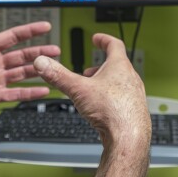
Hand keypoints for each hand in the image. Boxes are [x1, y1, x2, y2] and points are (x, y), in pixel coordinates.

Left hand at [0, 21, 59, 126]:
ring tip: (53, 68)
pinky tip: (43, 90)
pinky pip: (16, 94)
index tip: (44, 26)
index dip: (28, 32)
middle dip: (38, 52)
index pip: (11, 38)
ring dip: (36, 71)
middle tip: (55, 50)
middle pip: (21, 56)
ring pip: (21, 73)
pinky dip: (30, 93)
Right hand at [34, 33, 149, 176]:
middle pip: (117, 65)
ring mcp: (135, 95)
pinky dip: (110, 99)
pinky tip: (101, 110)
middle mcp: (131, 79)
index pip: (114, 45)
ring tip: (91, 91)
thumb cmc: (112, 111)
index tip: (97, 38)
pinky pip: (122, 99)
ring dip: (105, 84)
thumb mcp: (79, 89)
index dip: (104, 40)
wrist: (130, 138)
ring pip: (119, 83)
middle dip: (100, 66)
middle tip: (89, 70)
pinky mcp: (134, 111)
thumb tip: (42, 63)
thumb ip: (59, 76)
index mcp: (120, 66)